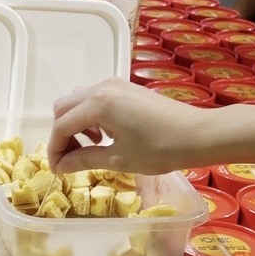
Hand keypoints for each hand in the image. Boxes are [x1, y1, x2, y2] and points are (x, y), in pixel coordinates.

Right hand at [48, 77, 208, 174]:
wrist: (199, 134)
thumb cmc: (160, 149)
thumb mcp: (119, 159)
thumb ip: (84, 160)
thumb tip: (61, 166)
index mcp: (97, 105)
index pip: (62, 126)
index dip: (55, 149)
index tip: (57, 170)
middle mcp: (101, 88)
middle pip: (64, 108)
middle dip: (62, 134)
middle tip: (69, 159)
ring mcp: (114, 84)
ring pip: (78, 100)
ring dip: (76, 123)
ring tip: (91, 147)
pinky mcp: (126, 87)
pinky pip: (95, 98)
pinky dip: (90, 116)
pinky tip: (106, 134)